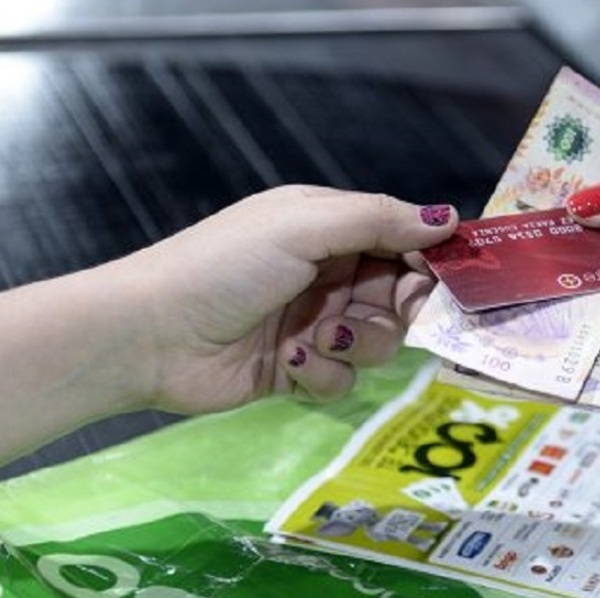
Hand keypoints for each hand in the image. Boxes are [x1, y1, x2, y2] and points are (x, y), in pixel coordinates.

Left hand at [116, 186, 455, 411]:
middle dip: (398, 308)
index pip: (402, 239)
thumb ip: (378, 220)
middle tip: (388, 312)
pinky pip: (345, 377)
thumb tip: (449, 217)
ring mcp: (313, 323)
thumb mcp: (303, 227)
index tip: (450, 282)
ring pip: (380, 341)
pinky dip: (323, 373)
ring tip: (315, 338)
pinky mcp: (299, 370)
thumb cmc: (221, 267)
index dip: (430, 260)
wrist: (150, 336)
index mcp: (326, 227)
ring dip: (356, 343)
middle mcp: (326, 273)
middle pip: (400, 295)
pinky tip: (288, 362)